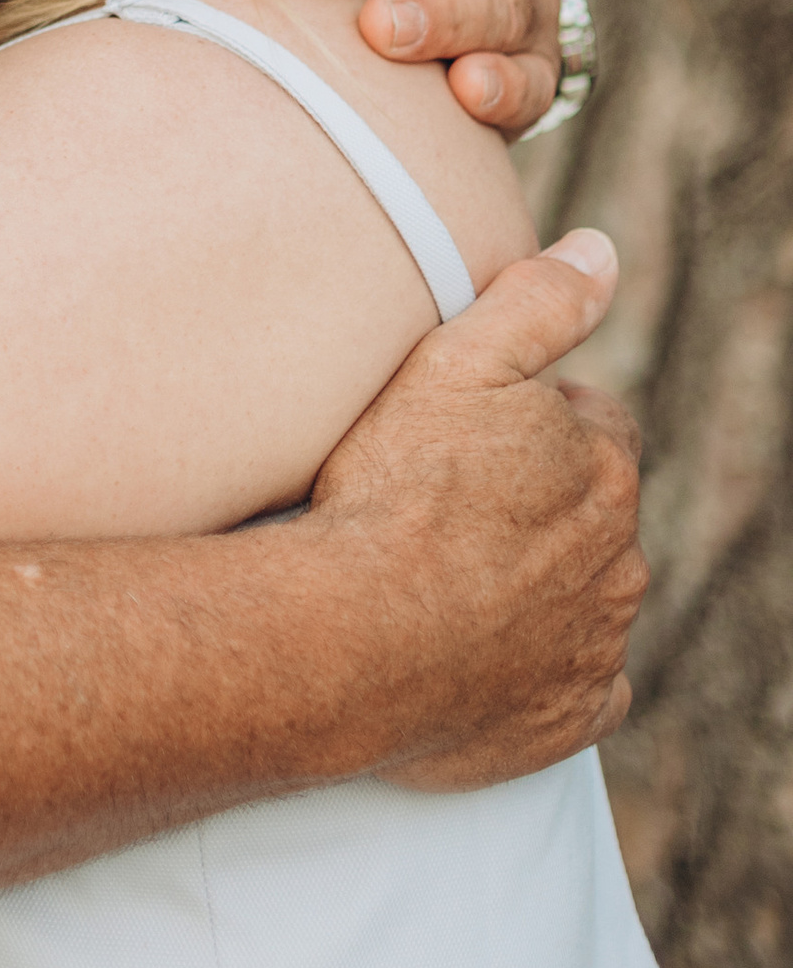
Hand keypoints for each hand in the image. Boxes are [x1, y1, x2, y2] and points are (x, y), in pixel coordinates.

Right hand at [308, 227, 644, 788]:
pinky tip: (483, 659)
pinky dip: (543, 673)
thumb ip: (536, 303)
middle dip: (539, 505)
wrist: (349, 635)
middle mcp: (618, 558)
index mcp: (601, 467)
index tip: (472, 436)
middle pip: (591, 514)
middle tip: (449, 506)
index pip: (596, 424)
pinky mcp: (567, 715)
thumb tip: (601, 252)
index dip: (535, 421)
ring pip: (585, 599)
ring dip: (537, 585)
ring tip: (450, 578)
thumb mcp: (454, 363)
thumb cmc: (393, 492)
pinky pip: (579, 691)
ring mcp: (595, 643)